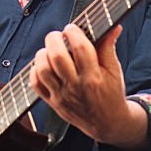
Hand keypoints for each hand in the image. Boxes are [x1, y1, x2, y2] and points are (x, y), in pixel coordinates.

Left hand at [29, 23, 147, 148]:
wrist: (107, 123)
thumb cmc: (111, 95)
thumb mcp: (114, 71)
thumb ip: (109, 48)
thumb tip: (113, 27)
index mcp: (94, 78)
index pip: (80, 48)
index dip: (73, 33)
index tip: (72, 28)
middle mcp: (76, 87)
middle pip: (57, 57)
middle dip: (54, 39)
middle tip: (58, 36)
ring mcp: (62, 96)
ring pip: (43, 70)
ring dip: (43, 54)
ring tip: (50, 50)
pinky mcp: (52, 103)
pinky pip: (36, 84)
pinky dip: (35, 70)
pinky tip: (44, 64)